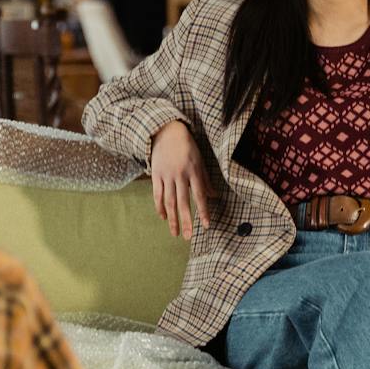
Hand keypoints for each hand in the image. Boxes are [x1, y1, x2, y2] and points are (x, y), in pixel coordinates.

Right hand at [149, 121, 211, 239]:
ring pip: (169, 201)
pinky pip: (157, 194)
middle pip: (182, 202)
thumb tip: (214, 196)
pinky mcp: (156, 175)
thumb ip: (205, 180)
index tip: (206, 225)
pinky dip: (159, 207)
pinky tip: (163, 217)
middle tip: (188, 237)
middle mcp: (180, 175)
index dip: (203, 211)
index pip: (199, 195)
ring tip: (175, 233)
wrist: (167, 131)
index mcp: (193, 171)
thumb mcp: (200, 161)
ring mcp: (166, 175)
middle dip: (186, 221)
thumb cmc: (187, 147)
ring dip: (172, 219)